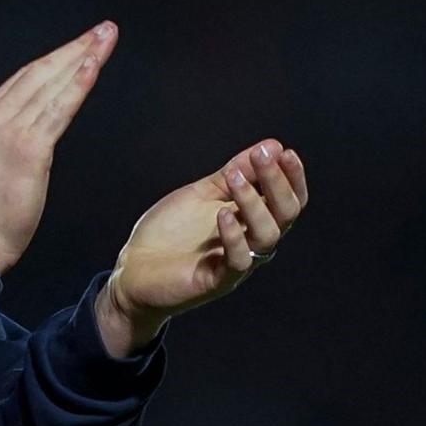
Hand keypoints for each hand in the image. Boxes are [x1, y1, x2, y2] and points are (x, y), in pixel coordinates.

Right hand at [0, 21, 116, 275]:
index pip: (23, 76)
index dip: (54, 57)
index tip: (79, 42)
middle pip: (40, 73)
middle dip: (74, 48)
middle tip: (104, 29)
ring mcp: (12, 131)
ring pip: (52, 86)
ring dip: (82, 58)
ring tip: (106, 39)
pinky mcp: (30, 149)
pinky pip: (57, 111)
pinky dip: (76, 86)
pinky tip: (91, 68)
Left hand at [97, 139, 309, 352]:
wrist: (134, 268)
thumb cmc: (171, 231)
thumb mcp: (204, 193)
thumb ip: (236, 172)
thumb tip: (271, 145)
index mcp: (252, 220)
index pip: (288, 199)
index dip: (292, 177)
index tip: (283, 151)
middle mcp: (251, 241)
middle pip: (285, 214)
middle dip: (277, 182)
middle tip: (262, 156)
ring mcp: (237, 262)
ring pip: (267, 235)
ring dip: (255, 203)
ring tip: (234, 178)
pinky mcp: (217, 280)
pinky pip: (239, 261)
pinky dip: (234, 237)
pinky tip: (223, 215)